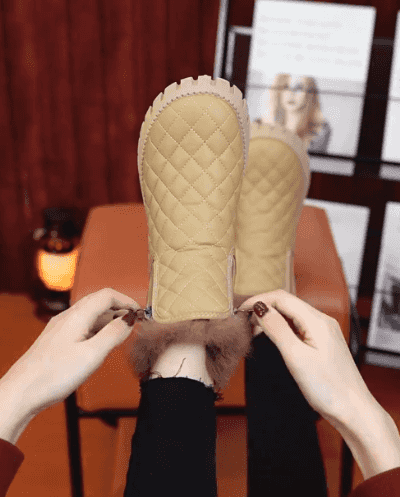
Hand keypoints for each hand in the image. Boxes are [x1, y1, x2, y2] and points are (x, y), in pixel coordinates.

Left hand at [2, 288, 139, 416]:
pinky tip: (101, 344)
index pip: (107, 295)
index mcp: (77, 315)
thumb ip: (113, 335)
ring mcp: (61, 327)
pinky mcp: (57, 338)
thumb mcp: (92, 355)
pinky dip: (98, 328)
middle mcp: (68, 316)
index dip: (127, 300)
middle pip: (99, 301)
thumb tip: (129, 320)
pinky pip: (82, 325)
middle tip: (135, 323)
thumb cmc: (54, 375)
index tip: (141, 312)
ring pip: (91, 314)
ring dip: (109, 319)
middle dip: (120, 309)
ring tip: (122, 335)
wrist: (22, 391)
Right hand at [239, 289, 379, 427]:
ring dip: (270, 316)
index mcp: (317, 321)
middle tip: (242, 321)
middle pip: (286, 302)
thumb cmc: (329, 388)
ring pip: (291, 313)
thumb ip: (277, 330)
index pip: (281, 297)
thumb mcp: (296, 357)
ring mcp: (323, 330)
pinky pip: (297, 324)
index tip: (240, 311)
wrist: (353, 410)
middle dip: (262, 306)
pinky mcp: (322, 340)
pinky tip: (270, 336)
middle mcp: (321, 320)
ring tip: (252, 329)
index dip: (258, 300)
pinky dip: (280, 326)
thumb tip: (261, 308)